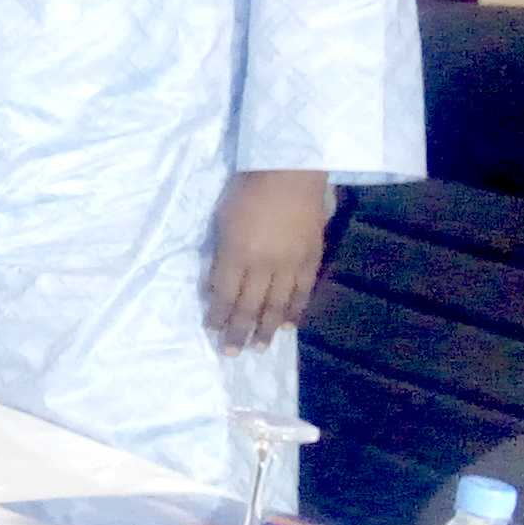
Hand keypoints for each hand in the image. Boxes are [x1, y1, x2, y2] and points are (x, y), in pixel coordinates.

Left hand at [204, 169, 328, 353]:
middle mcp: (264, 265)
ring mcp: (291, 263)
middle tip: (232, 353)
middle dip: (239, 332)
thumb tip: (217, 285)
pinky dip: (296, 310)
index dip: (218, 315)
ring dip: (268, 329)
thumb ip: (221, 256)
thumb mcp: (222, 221)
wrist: (289, 171)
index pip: (224, 295)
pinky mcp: (312, 258)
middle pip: (250, 307)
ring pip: (278, 305)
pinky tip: (290, 325)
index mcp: (236, 254)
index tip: (211, 330)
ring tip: (260, 348)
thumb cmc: (246, 189)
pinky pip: (304, 291)